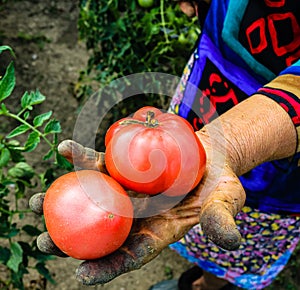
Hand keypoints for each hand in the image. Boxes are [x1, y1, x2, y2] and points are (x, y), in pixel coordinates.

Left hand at [29, 137, 245, 284]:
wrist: (211, 156)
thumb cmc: (219, 184)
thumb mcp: (227, 202)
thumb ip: (222, 221)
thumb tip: (231, 240)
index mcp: (158, 231)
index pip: (131, 255)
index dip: (108, 267)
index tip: (82, 275)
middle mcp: (137, 214)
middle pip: (100, 231)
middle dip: (69, 239)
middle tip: (43, 242)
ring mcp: (128, 189)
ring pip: (92, 197)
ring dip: (63, 200)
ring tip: (36, 202)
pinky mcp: (125, 166)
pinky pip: (101, 163)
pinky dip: (82, 158)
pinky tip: (65, 150)